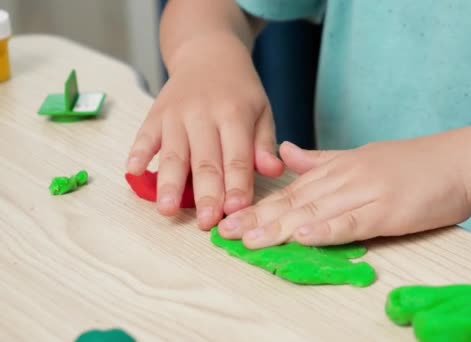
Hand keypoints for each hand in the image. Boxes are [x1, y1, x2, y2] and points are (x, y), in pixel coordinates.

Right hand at [126, 34, 283, 228]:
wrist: (207, 53)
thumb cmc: (239, 90)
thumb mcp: (262, 110)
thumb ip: (264, 143)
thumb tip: (273, 171)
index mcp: (235, 114)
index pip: (237, 157)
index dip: (237, 185)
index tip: (237, 211)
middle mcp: (204, 114)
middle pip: (205, 160)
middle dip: (206, 193)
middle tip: (207, 223)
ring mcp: (176, 113)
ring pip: (173, 152)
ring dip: (168, 182)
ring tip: (167, 209)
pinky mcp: (155, 113)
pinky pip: (144, 135)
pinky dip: (137, 153)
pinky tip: (134, 173)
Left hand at [217, 128, 470, 247]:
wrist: (460, 159)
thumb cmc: (413, 163)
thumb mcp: (361, 156)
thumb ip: (322, 159)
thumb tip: (287, 153)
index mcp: (338, 168)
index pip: (291, 190)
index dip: (258, 205)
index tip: (229, 217)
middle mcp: (346, 177)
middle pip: (295, 200)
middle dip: (258, 218)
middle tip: (225, 233)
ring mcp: (367, 191)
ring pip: (317, 210)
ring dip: (282, 226)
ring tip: (251, 240)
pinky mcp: (389, 209)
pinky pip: (353, 220)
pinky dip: (327, 229)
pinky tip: (304, 236)